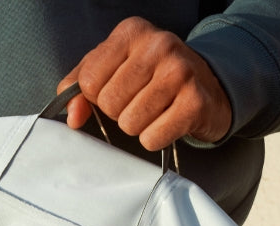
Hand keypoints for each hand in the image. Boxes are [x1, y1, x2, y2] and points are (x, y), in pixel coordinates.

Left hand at [58, 17, 231, 150]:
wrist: (208, 87)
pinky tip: (167, 123)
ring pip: (129, 123)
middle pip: (109, 103)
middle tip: (139, 103)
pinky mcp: (194, 102)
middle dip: (119, 113)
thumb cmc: (152, 79)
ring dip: (137, 127)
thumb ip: (80, 87)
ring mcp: (179, 71)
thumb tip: (71, 116)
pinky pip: (152, 137)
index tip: (116, 92)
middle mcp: (158, 44)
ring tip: (154, 112)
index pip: (89, 81)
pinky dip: (155, 138)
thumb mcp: (113, 70)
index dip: (97, 97)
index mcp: (132, 32)